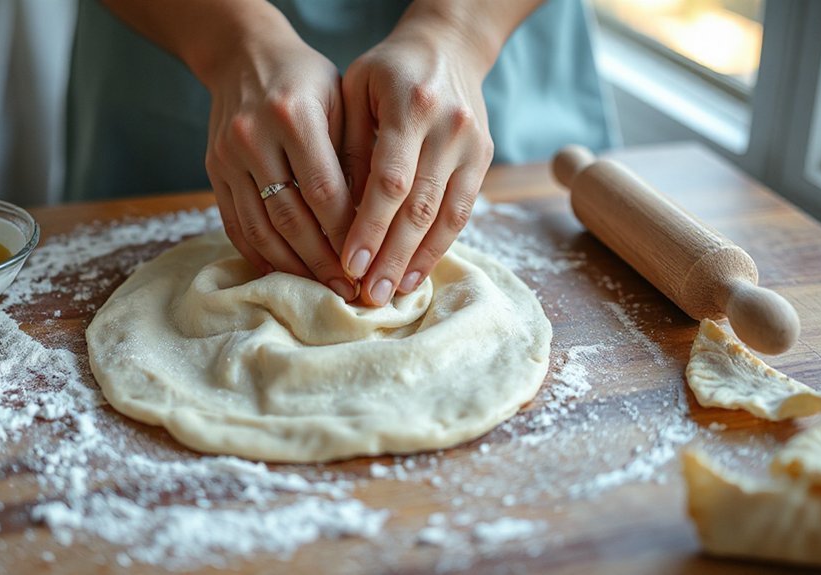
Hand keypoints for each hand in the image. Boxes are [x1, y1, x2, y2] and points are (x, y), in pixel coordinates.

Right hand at [203, 28, 357, 300]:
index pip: (324, 191)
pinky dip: (259, 255)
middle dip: (322, 261)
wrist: (243, 56)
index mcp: (293, 116)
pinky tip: (282, 275)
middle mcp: (254, 137)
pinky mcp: (213, 173)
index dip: (346, 233)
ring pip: (260, 228)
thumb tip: (373, 220)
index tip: (367, 262)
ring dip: (292, 267)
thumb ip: (353, 154)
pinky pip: (235, 225)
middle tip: (347, 291)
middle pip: (290, 217)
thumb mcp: (339, 100)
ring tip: (320, 289)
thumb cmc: (306, 79)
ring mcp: (227, 158)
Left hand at [339, 12, 494, 305]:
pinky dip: (439, 246)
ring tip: (391, 293)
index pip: (389, 179)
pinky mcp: (484, 157)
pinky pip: (462, 211)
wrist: (448, 45)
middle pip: (419, 205)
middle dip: (392, 255)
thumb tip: (337, 218)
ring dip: (416, 259)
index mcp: (410, 104)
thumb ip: (348, 149)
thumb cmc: (387, 70)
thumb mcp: (354, 92)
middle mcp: (449, 125)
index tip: (350, 264)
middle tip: (368, 295)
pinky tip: (416, 272)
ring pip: (445, 214)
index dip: (370, 226)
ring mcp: (472, 143)